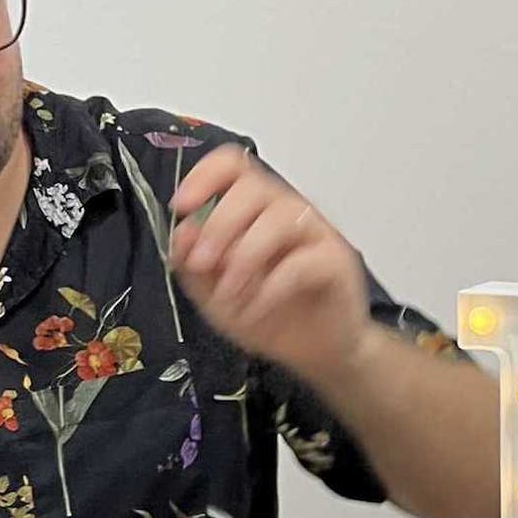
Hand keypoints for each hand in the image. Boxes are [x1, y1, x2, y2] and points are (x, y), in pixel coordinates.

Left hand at [168, 146, 374, 390]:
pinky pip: (301, 262)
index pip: (232, 165)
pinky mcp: (336, 261)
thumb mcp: (214, 294)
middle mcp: (285, 210)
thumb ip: (194, 264)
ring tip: (230, 295)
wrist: (314, 351)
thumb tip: (182, 234)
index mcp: (254, 209)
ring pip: (279, 218)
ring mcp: (314, 232)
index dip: (204, 177)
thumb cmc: (268, 315)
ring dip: (244, 258)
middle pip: (252, 187)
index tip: (183, 207)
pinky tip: (256, 308)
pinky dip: (270, 288)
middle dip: (218, 225)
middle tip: (203, 264)